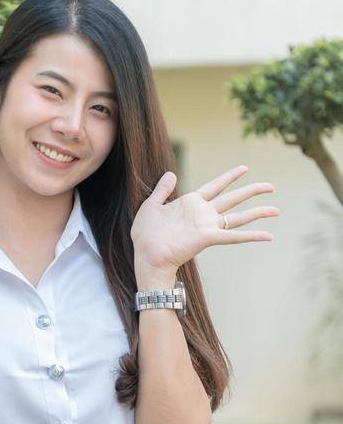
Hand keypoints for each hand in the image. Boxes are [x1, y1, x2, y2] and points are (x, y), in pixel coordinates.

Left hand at [130, 165, 279, 272]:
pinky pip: (234, 236)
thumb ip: (162, 189)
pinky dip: (252, 236)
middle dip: (252, 191)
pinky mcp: (208, 238)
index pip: (215, 186)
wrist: (146, 255)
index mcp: (190, 203)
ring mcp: (207, 226)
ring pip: (239, 216)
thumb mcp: (151, 205)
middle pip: (234, 198)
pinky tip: (269, 235)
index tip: (245, 168)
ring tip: (277, 209)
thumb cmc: (145, 235)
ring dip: (258, 212)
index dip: (230, 176)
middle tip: (271, 186)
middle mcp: (203, 214)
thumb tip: (171, 173)